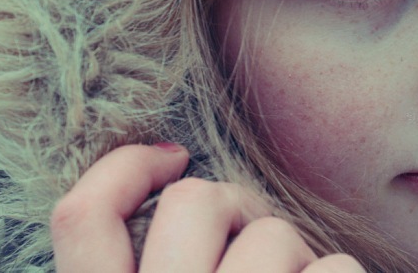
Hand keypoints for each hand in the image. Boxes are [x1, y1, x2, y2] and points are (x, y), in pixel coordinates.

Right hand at [50, 143, 364, 271]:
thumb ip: (157, 256)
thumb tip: (180, 179)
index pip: (81, 217)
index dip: (124, 168)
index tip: (172, 155)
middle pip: (194, 203)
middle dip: (236, 207)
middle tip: (253, 238)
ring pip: (272, 236)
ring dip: (294, 256)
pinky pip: (336, 269)